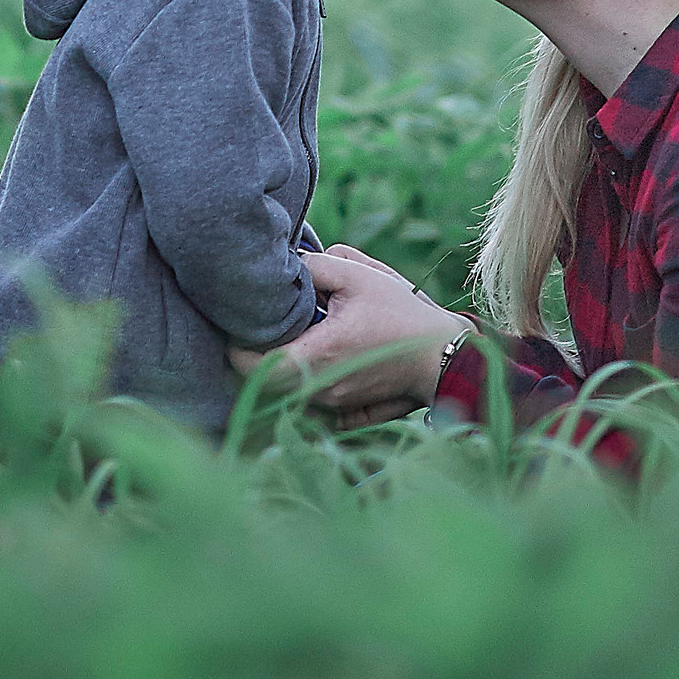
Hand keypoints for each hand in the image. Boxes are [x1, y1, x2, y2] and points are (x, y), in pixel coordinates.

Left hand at [242, 244, 469, 422]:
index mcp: (317, 356)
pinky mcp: (343, 414)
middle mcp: (318, 388)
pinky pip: (307, 403)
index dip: (236, 347)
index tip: (238, 325)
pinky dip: (300, 384)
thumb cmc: (402, 315)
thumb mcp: (360, 276)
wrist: (441, 356)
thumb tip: (288, 264)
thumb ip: (317, 265)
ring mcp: (330, 406)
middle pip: (262, 384)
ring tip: (288, 338)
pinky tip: (310, 359)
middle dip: (252, 358)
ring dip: (278, 370)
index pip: (252, 366)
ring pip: (284, 393)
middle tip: (254, 329)